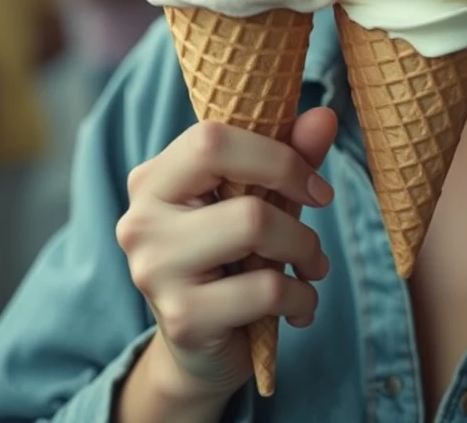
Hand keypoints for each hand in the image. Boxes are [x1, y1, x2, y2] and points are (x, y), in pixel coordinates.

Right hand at [115, 107, 336, 402]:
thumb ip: (288, 156)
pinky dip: (301, 296)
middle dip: (296, 206)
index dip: (277, 155)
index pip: (212, 138)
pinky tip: (298, 306)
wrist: (200, 351)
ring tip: (310, 268)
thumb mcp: (259, 200)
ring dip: (305, 250)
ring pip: (255, 228)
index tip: (315, 185)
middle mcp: (142, 219)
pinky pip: (267, 289)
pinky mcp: (183, 318)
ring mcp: (155, 270)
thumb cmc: (232, 259)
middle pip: (240, 184)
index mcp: (154, 178)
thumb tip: (324, 116)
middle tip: (313, 234)